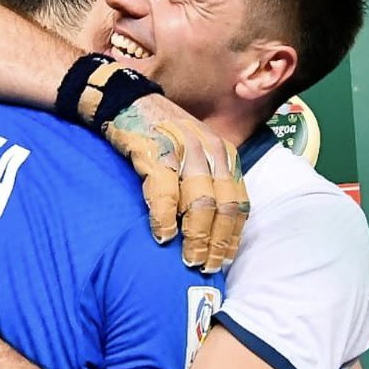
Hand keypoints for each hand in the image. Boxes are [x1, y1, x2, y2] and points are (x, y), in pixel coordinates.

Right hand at [103, 95, 248, 272]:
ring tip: (187, 258)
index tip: (222, 259)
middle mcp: (211, 152)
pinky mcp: (157, 153)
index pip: (239, 202)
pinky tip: (162, 236)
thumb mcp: (196, 153)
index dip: (232, 235)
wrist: (129, 102)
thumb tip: (212, 228)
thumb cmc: (162, 134)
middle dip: (216, 242)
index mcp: (225, 154)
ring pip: (201, 204)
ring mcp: (185, 152)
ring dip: (195, 237)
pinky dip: (165, 219)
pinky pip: (166, 193)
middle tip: (204, 266)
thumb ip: (208, 181)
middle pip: (223, 207)